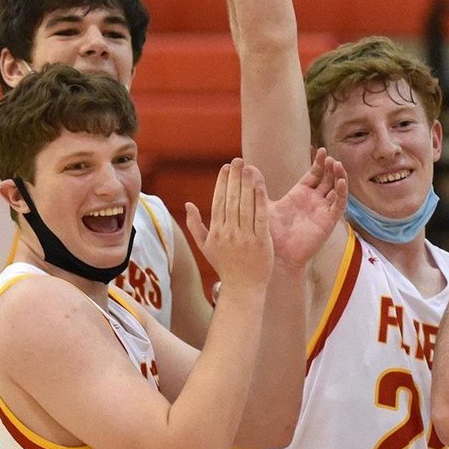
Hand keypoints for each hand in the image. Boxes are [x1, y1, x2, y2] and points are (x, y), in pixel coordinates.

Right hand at [186, 158, 273, 290]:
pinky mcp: (261, 241)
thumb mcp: (205, 247)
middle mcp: (228, 233)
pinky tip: (260, 185)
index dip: (222, 183)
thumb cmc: (225, 266)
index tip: (226, 167)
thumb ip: (195, 225)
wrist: (243, 288)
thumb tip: (188, 204)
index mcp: (215, 232)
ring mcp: (245, 237)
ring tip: (249, 167)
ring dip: (247, 184)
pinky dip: (260, 200)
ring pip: (245, 205)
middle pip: (231, 200)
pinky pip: (260, 216)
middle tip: (238, 160)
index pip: (218, 202)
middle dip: (235, 178)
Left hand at [267, 148, 347, 270]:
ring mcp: (322, 211)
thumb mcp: (262, 205)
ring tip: (337, 165)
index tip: (321, 150)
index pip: (315, 174)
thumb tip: (247, 167)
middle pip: (328, 179)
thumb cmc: (269, 233)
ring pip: (336, 189)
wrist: (276, 256)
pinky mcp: (328, 221)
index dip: (319, 162)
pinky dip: (342, 193)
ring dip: (339, 176)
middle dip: (331, 167)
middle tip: (330, 158)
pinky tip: (340, 181)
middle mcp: (314, 201)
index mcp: (300, 195)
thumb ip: (258, 187)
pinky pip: (339, 205)